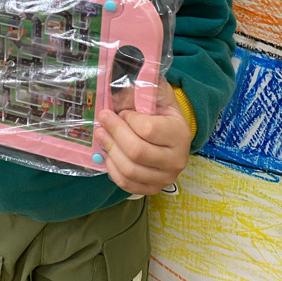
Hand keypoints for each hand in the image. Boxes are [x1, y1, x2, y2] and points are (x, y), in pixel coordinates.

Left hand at [95, 79, 190, 194]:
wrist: (175, 138)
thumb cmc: (164, 114)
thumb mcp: (159, 96)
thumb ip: (143, 91)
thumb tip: (119, 94)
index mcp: (180, 134)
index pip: (148, 129)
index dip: (129, 120)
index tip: (122, 111)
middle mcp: (176, 160)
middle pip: (136, 151)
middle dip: (114, 133)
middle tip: (102, 119)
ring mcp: (165, 178)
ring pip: (129, 170)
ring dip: (110, 150)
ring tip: (101, 135)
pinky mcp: (153, 188)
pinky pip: (127, 184)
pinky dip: (112, 169)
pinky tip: (109, 154)